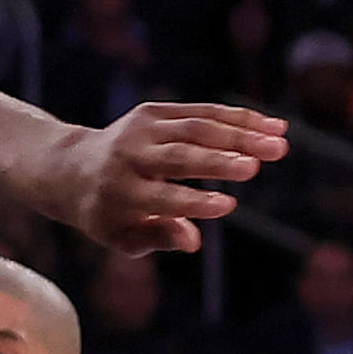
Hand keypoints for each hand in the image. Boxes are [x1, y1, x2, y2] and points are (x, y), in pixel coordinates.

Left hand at [50, 103, 285, 255]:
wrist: (72, 168)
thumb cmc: (107, 214)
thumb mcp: (122, 237)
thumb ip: (157, 238)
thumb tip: (193, 242)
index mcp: (118, 193)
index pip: (160, 199)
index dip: (194, 203)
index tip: (229, 206)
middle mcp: (129, 156)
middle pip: (181, 156)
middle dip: (221, 161)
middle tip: (260, 166)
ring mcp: (142, 129)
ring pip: (197, 127)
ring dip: (242, 134)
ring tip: (280, 144)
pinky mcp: (154, 111)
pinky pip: (202, 112)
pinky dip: (238, 118)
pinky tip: (271, 125)